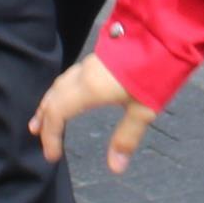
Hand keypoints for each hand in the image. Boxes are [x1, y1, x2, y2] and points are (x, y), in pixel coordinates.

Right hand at [30, 52, 159, 172]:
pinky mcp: (100, 56)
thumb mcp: (144, 109)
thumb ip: (126, 137)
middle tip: (37, 134)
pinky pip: (70, 76)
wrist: (166, 33)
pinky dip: (61, 89)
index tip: (52, 155)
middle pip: (54, 97)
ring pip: (60, 83)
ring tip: (44, 116)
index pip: (57, 113)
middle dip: (43, 117)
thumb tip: (115, 168)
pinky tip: (70, 92)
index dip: (50, 136)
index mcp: (90, 88)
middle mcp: (84, 74)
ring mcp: (92, 63)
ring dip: (49, 101)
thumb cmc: (156, 71)